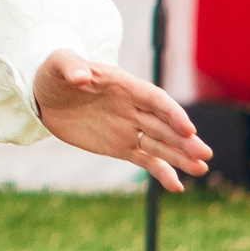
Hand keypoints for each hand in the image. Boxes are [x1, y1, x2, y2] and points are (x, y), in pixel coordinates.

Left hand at [34, 51, 211, 191]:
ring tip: (201, 169)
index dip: (172, 113)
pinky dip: (161, 172)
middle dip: (185, 140)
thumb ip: (72, 68)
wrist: (44, 95)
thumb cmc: (56, 73)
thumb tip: (79, 77)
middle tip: (205, 155)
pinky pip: (145, 161)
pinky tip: (177, 186)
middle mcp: (133, 108)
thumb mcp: (59, 64)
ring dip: (180, 157)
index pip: (155, 100)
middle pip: (164, 125)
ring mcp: (129, 128)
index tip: (188, 129)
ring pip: (160, 145)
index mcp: (125, 85)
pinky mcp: (120, 147)